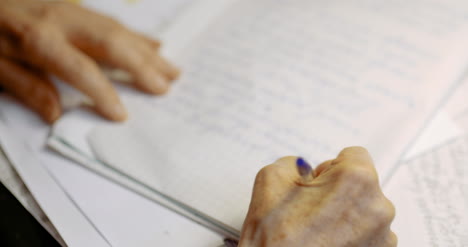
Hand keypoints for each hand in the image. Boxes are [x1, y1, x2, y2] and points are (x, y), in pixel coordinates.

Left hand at [0, 0, 178, 122]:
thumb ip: (26, 87)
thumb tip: (56, 114)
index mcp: (39, 39)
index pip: (79, 69)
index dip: (103, 92)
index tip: (122, 115)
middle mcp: (62, 21)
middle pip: (112, 44)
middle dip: (142, 66)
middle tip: (165, 87)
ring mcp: (73, 11)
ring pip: (119, 31)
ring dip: (148, 51)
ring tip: (172, 69)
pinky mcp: (77, 7)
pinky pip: (114, 21)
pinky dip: (137, 35)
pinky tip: (153, 44)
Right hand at [240, 147, 396, 246]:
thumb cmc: (276, 241)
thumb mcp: (270, 181)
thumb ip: (293, 163)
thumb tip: (304, 170)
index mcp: (356, 180)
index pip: (353, 155)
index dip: (328, 169)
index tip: (314, 186)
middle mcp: (379, 207)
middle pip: (360, 186)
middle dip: (336, 193)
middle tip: (308, 213)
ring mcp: (384, 238)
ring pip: (364, 213)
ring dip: (345, 218)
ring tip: (316, 235)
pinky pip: (368, 237)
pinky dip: (350, 239)